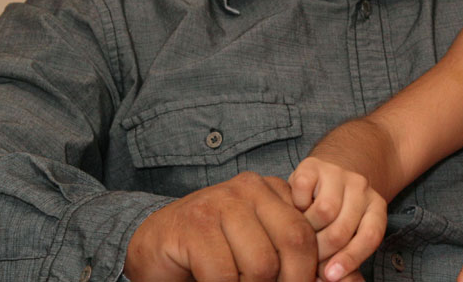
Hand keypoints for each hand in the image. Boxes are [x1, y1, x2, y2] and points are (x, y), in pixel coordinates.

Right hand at [125, 172, 316, 280]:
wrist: (152, 245)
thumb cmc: (212, 253)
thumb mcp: (261, 251)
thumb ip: (299, 262)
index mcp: (272, 191)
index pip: (308, 233)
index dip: (310, 272)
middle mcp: (249, 189)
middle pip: (294, 242)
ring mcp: (220, 202)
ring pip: (261, 264)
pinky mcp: (193, 226)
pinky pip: (223, 275)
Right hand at [290, 156, 387, 280]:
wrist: (327, 170)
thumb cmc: (335, 214)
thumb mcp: (348, 234)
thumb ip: (347, 260)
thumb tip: (340, 281)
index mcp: (375, 205)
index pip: (370, 236)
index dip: (350, 259)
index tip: (331, 276)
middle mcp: (361, 186)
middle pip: (342, 230)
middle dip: (321, 251)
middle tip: (308, 257)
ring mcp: (338, 173)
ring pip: (324, 212)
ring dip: (306, 230)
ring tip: (301, 234)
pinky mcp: (312, 165)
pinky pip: (302, 191)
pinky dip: (295, 205)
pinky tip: (295, 209)